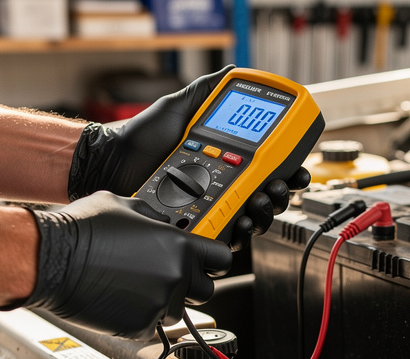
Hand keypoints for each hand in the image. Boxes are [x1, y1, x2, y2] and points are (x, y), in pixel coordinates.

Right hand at [13, 191, 231, 339]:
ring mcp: (159, 304)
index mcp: (179, 245)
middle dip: (190, 285)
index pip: (221, 259)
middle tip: (165, 278)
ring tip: (132, 287)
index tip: (208, 265)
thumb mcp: (123, 205)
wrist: (52, 261)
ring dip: (162, 302)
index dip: (214, 262)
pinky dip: (138, 317)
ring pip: (176, 311)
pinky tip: (118, 300)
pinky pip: (150, 325)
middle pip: (205, 291)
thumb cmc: (81, 230)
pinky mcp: (140, 326)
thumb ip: (153, 217)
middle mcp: (176, 276)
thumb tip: (163, 222)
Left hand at [68, 65, 307, 249]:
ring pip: (255, 219)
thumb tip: (232, 71)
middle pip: (268, 196)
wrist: (114, 162)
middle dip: (282, 194)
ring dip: (267, 213)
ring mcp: (213, 206)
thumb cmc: (141, 138)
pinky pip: (229, 236)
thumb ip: (206, 91)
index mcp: (227, 159)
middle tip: (278, 186)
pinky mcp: (199, 225)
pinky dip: (242, 231)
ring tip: (261, 201)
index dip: (288, 171)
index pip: (268, 168)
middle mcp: (225, 184)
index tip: (296, 169)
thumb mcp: (178, 107)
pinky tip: (244, 221)